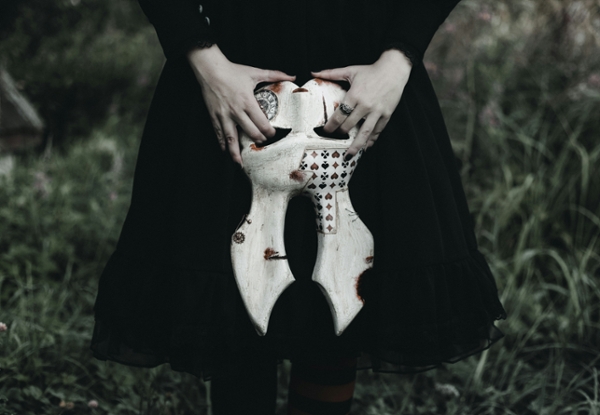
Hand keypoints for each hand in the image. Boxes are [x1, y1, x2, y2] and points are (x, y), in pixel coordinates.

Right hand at [187, 45, 295, 164]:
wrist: (210, 70)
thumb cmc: (233, 71)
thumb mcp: (255, 72)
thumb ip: (275, 75)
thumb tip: (292, 76)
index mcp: (248, 102)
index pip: (262, 123)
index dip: (269, 132)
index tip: (273, 136)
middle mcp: (236, 111)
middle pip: (250, 133)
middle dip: (259, 141)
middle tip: (263, 144)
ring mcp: (224, 116)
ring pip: (232, 138)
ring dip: (236, 152)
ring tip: (240, 163)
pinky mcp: (214, 117)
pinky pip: (219, 134)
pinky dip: (223, 144)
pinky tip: (226, 151)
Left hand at [311, 49, 411, 157]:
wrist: (394, 69)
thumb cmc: (371, 70)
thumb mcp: (350, 70)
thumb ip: (331, 73)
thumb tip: (313, 71)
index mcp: (355, 95)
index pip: (339, 115)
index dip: (330, 126)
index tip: (325, 132)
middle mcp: (365, 105)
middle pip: (349, 126)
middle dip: (340, 135)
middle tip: (333, 141)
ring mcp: (377, 111)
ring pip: (364, 133)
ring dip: (356, 146)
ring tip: (348, 155)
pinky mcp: (386, 115)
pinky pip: (378, 131)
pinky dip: (371, 140)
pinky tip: (366, 147)